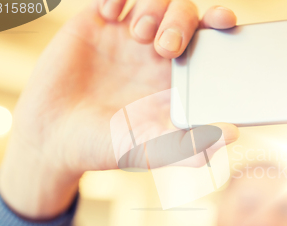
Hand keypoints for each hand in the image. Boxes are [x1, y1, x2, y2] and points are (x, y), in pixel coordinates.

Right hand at [0, 0, 238, 219]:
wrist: (54, 138)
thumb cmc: (105, 147)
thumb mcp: (151, 151)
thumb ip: (190, 145)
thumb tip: (232, 134)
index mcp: (176, 77)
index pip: (208, 41)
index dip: (219, 24)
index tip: (225, 21)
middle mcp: (156, 53)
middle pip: (185, 13)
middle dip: (181, 21)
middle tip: (164, 47)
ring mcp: (126, 37)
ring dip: (153, 7)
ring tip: (136, 34)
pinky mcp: (96, 25)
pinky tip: (109, 14)